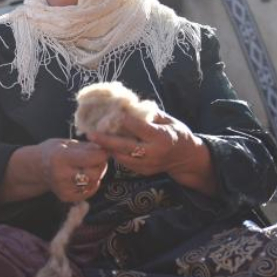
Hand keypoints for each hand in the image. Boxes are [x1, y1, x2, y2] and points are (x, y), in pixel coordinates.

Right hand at [37, 138, 108, 201]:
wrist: (37, 167)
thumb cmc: (53, 151)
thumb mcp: (67, 143)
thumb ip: (87, 147)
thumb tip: (106, 149)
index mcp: (61, 157)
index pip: (93, 158)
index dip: (102, 153)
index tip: (102, 150)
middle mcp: (61, 175)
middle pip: (95, 174)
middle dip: (100, 165)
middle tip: (96, 159)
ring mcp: (63, 188)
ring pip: (94, 183)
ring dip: (96, 175)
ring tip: (87, 167)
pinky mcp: (66, 197)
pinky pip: (89, 192)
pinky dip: (91, 184)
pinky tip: (84, 177)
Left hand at [89, 110, 215, 193]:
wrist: (186, 158)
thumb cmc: (176, 133)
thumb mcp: (168, 120)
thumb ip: (149, 114)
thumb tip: (129, 104)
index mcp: (162, 137)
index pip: (138, 128)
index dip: (123, 120)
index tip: (111, 113)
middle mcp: (154, 153)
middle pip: (125, 146)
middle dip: (106, 140)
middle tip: (90, 134)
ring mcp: (148, 165)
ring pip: (122, 157)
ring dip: (107, 148)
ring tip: (95, 139)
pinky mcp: (143, 172)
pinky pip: (125, 163)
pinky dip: (115, 154)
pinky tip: (107, 146)